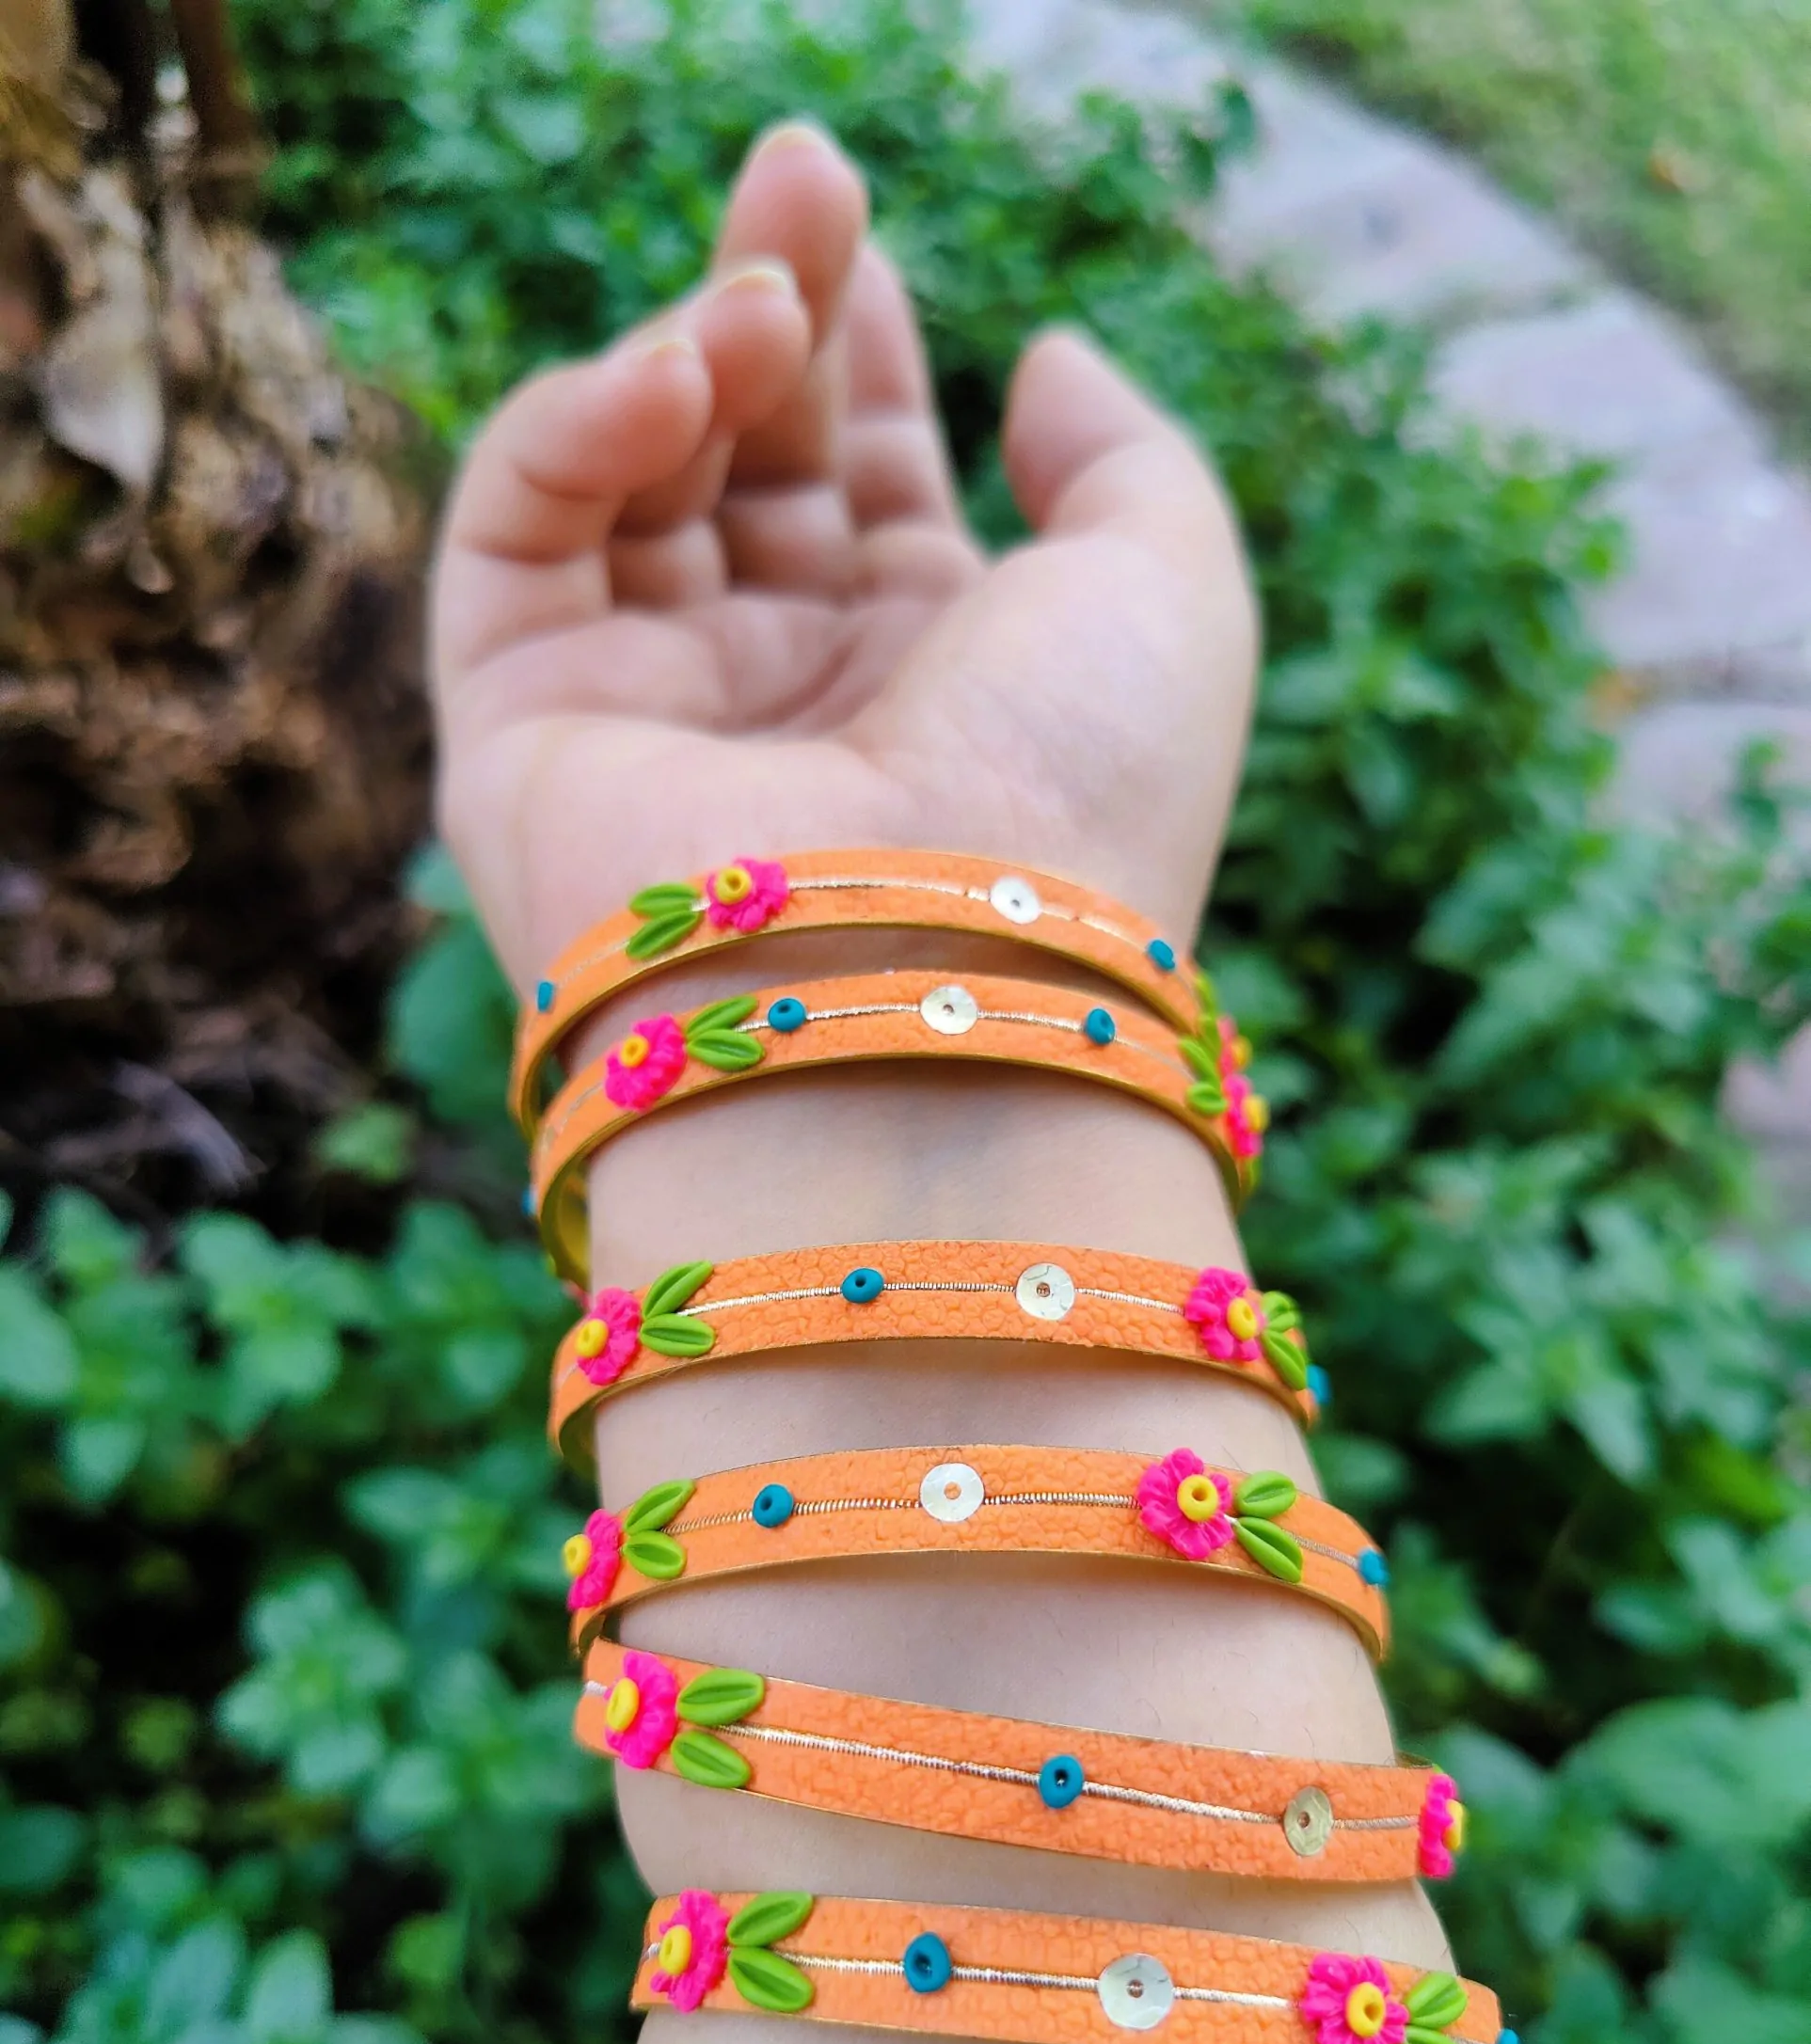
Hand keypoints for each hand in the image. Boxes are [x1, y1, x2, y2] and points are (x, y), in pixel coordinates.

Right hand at [431, 120, 1257, 988]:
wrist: (920, 995)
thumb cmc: (1074, 805)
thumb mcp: (1170, 594)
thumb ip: (1123, 459)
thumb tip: (1041, 364)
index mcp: (931, 682)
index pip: (864, 483)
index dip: (858, 348)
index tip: (856, 226)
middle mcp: (787, 703)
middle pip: (747, 458)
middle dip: (773, 299)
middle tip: (802, 171)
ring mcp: (652, 723)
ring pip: (629, 481)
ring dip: (692, 352)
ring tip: (760, 295)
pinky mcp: (521, 737)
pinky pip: (518, 535)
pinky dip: (580, 426)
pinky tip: (675, 373)